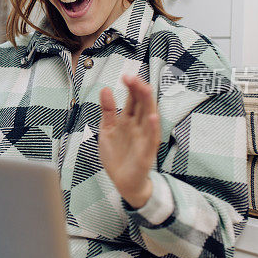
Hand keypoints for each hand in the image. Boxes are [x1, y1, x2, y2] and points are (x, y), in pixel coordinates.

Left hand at [97, 75, 160, 208]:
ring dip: (148, 103)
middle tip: (133, 77)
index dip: (131, 88)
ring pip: (149, 118)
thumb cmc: (117, 155)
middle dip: (139, 91)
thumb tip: (104, 88)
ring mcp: (144, 139)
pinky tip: (153, 118)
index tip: (126, 75)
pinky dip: (153, 129)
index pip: (133, 100)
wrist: (123, 182)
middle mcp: (139, 126)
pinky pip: (152, 139)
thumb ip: (107, 110)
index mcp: (129, 120)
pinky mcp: (146, 153)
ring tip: (146, 88)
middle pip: (142, 105)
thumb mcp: (107, 130)